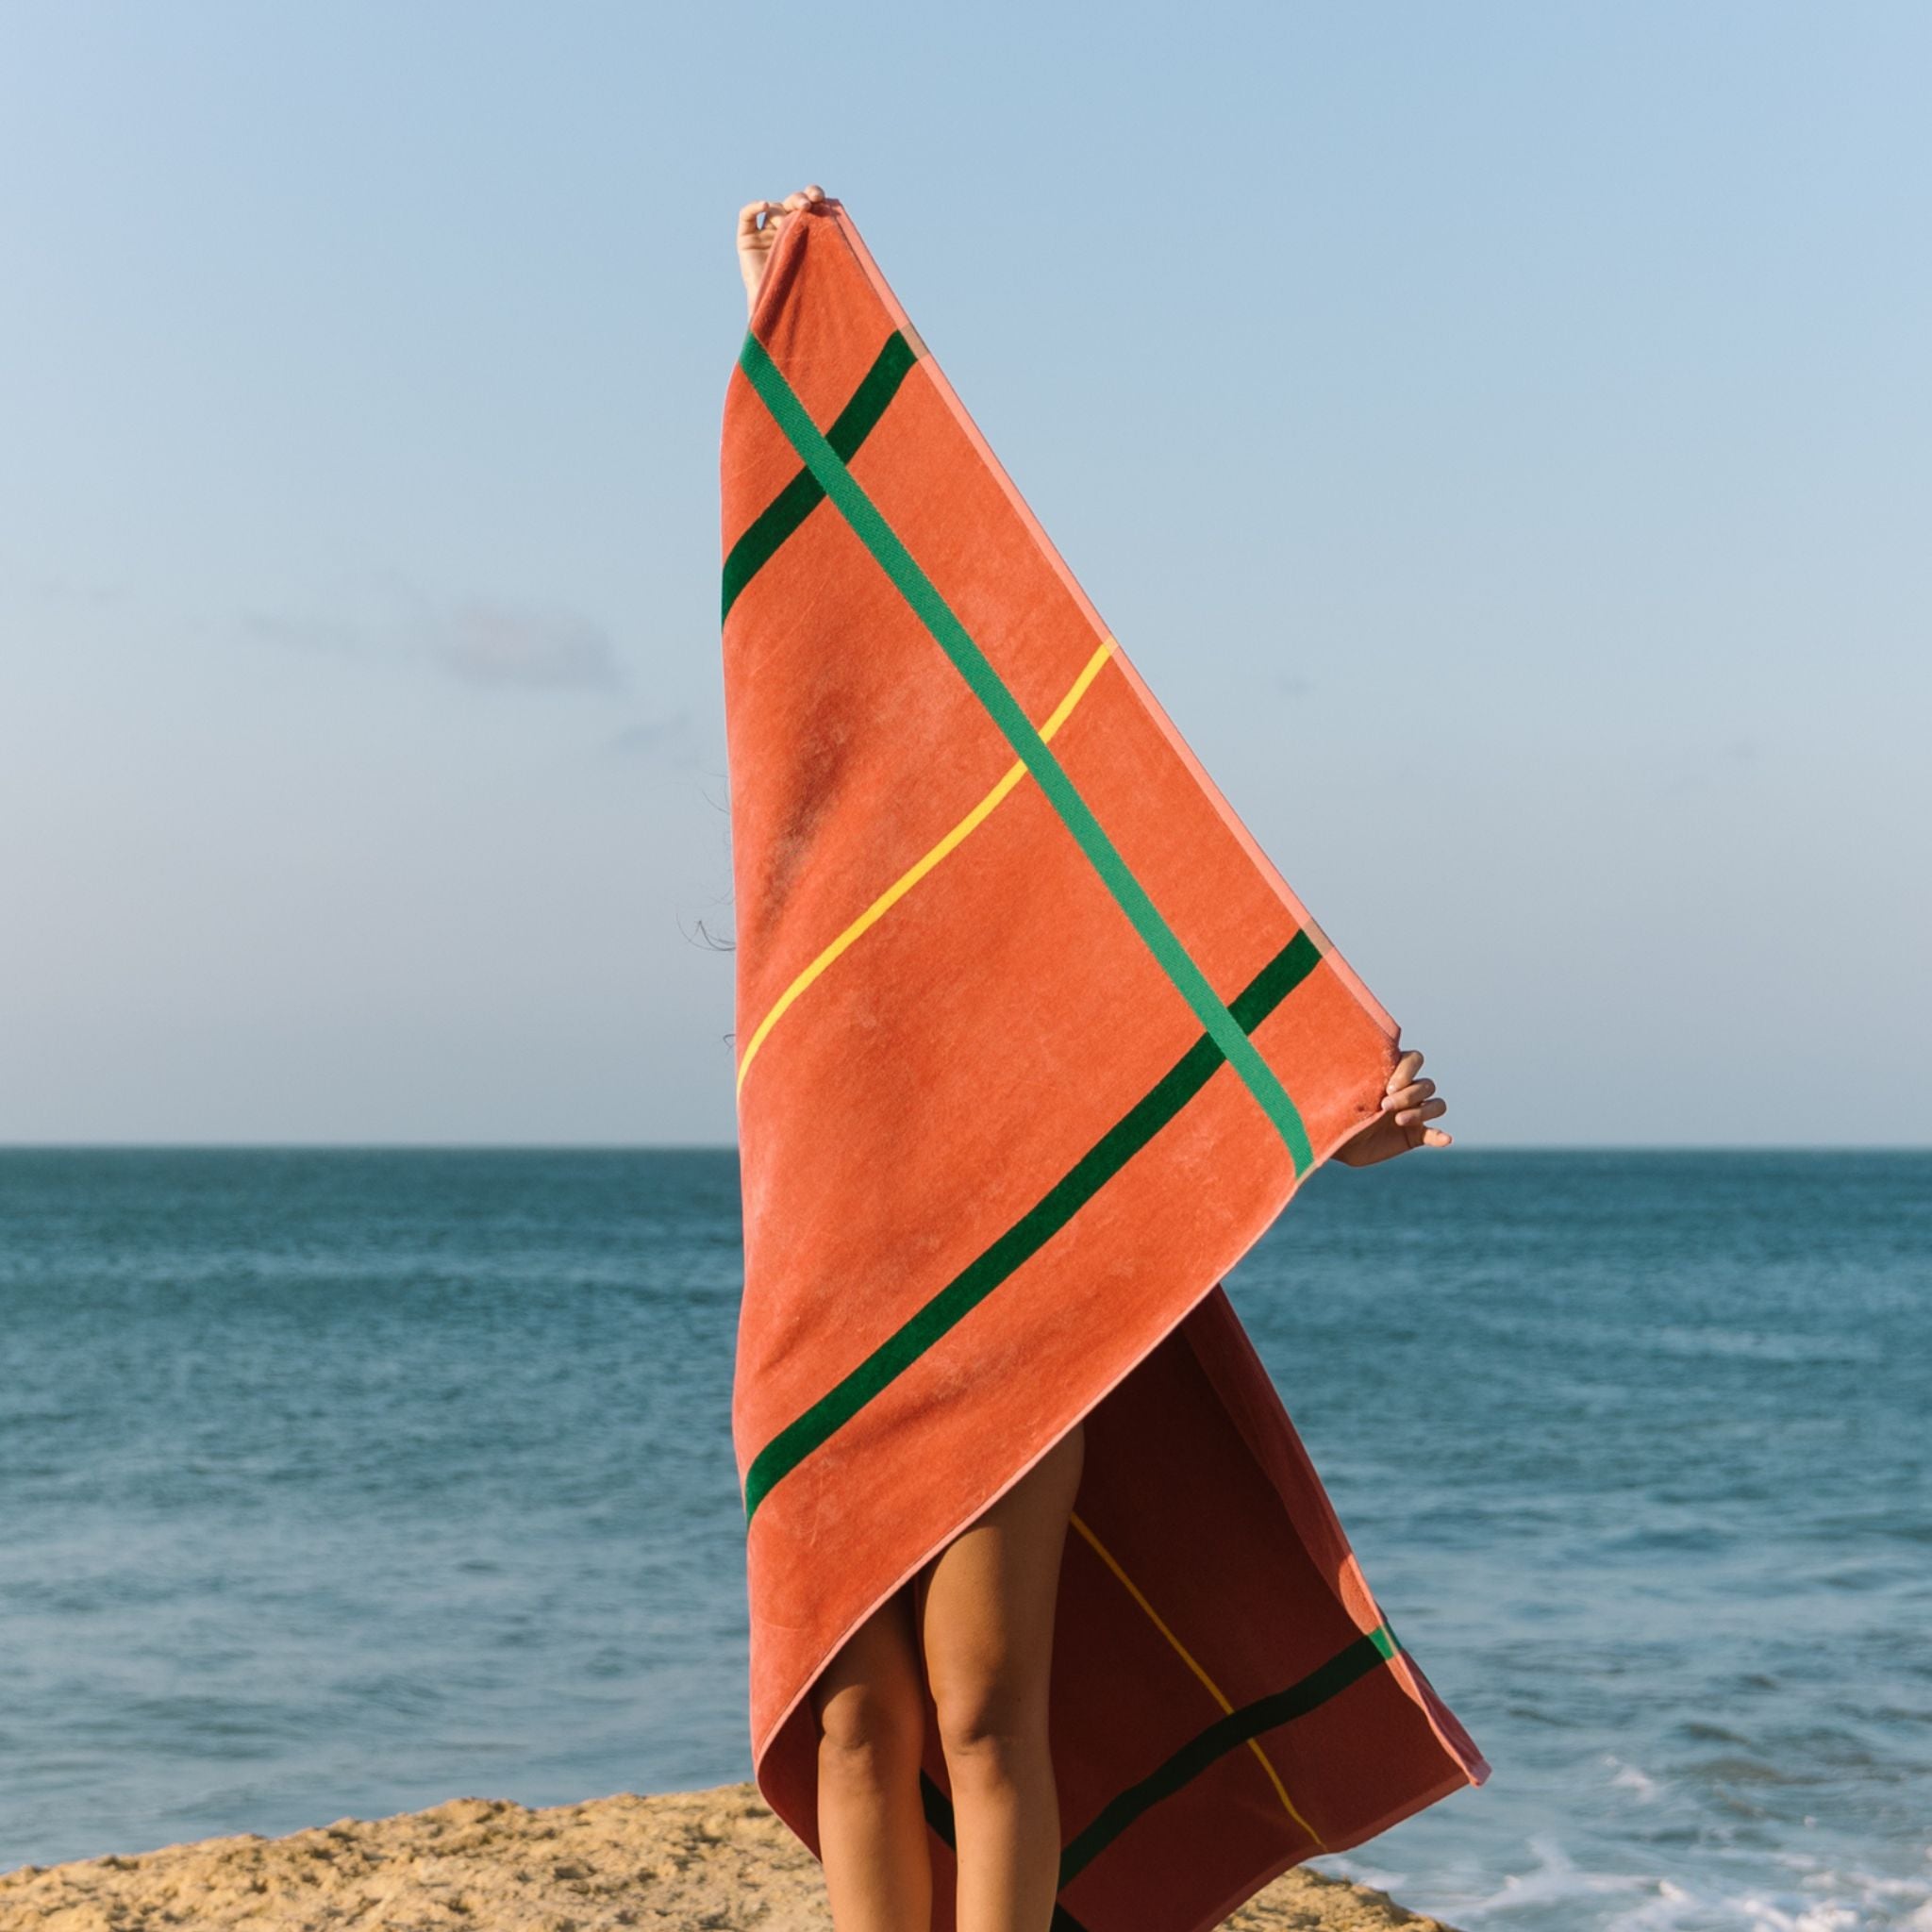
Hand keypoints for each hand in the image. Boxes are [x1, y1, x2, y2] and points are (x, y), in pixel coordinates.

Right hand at [737, 185, 826, 315]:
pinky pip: (746, 216)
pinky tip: (763, 205)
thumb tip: (855, 241)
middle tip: (808, 205)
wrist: (773, 312)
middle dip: (799, 199)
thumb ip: (826, 253)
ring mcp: (764, 233)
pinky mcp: (746, 239)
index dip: (813, 194)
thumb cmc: (799, 295)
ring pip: (772, 208)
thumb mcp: (816, 271)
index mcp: (802, 233)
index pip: (807, 205)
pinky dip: (753, 207)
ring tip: (790, 219)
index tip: (821, 198)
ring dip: (781, 208)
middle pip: (791, 203)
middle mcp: (783, 230)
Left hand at [1332, 1049, 1452, 1166]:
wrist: (1334, 1138)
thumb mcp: (1345, 1091)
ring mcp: (1414, 1112)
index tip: (1388, 1086)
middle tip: (1385, 1106)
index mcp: (1392, 1073)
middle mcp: (1407, 1090)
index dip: (1407, 1071)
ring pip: (1436, 1105)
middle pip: (1426, 1084)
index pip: (1414, 1059)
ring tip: (1399, 1120)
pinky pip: (1434, 1134)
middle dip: (1408, 1095)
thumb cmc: (1336, 1108)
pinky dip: (1441, 1136)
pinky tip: (1444, 1139)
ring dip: (1422, 1112)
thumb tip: (1348, 1060)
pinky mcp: (1416, 1135)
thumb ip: (1356, 1079)